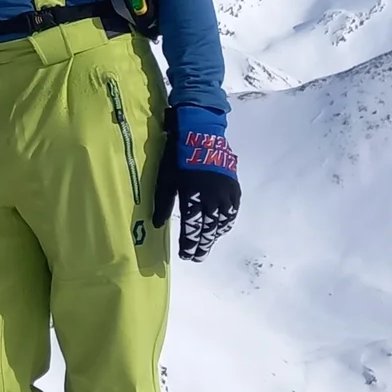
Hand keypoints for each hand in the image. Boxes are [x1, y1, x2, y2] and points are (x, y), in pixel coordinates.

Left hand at [153, 109, 240, 262]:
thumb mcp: (166, 179)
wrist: (200, 135)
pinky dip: (226, 221)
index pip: (192, 228)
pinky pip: (232, 210)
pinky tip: (221, 227)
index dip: (189, 244)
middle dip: (202, 245)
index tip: (186, 256)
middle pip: (208, 229)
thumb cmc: (178, 157)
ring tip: (207, 244)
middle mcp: (211, 199)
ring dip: (214, 235)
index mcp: (193, 198)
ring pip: (221, 222)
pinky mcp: (233, 188)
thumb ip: (163, 203)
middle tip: (197, 257)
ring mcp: (225, 194)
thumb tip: (158, 225)